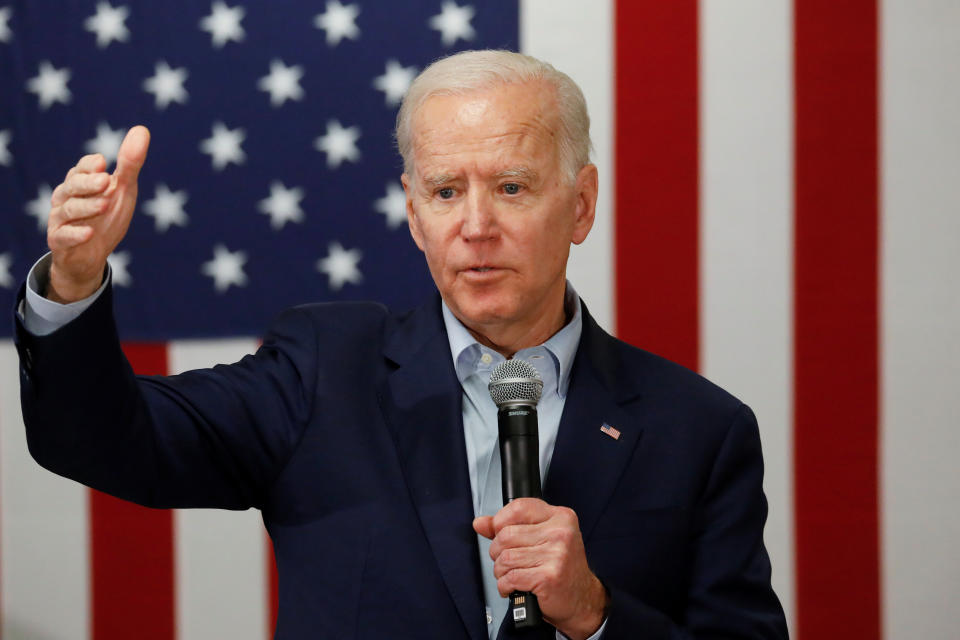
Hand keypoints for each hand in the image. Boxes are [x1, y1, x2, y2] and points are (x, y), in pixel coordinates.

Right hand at [46, 126, 149, 302]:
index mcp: (80, 182)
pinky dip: (76, 234)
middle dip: (88, 183)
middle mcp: (66, 197)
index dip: (89, 166)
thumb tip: (142, 129)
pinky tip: (89, 233)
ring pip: (69, 209)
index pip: (81, 168)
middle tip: (106, 182)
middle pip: (73, 185)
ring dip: (87, 206)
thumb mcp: (122, 190)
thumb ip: (130, 163)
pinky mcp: (59, 241)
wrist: (91, 255)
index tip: (102, 163)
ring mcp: (60, 219)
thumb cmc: (106, 216)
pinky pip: (63, 236)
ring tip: (105, 204)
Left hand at [473, 498, 608, 639]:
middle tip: (508, 561)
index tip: (499, 532)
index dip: (500, 521)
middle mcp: (560, 533)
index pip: (518, 507)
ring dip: (501, 571)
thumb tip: (480, 523)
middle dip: (498, 551)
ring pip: (505, 557)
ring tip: (512, 574)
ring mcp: (556, 554)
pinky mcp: (548, 577)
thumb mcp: (541, 539)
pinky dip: (505, 586)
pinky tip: (514, 586)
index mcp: (560, 517)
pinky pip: (510, 577)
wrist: (582, 600)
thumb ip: (510, 527)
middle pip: (506, 534)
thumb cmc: (561, 568)